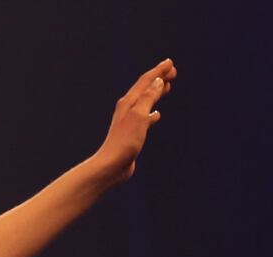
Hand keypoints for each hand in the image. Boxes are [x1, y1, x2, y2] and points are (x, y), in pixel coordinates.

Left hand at [93, 58, 176, 183]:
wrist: (111, 165)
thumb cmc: (124, 142)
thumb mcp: (139, 116)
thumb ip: (148, 98)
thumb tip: (158, 81)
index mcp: (128, 103)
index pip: (145, 81)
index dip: (158, 71)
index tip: (170, 63)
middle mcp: (127, 109)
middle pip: (145, 89)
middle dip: (158, 78)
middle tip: (172, 71)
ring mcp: (129, 121)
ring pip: (145, 102)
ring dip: (156, 93)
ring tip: (167, 87)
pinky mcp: (132, 133)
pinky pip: (144, 118)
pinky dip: (152, 112)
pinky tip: (157, 115)